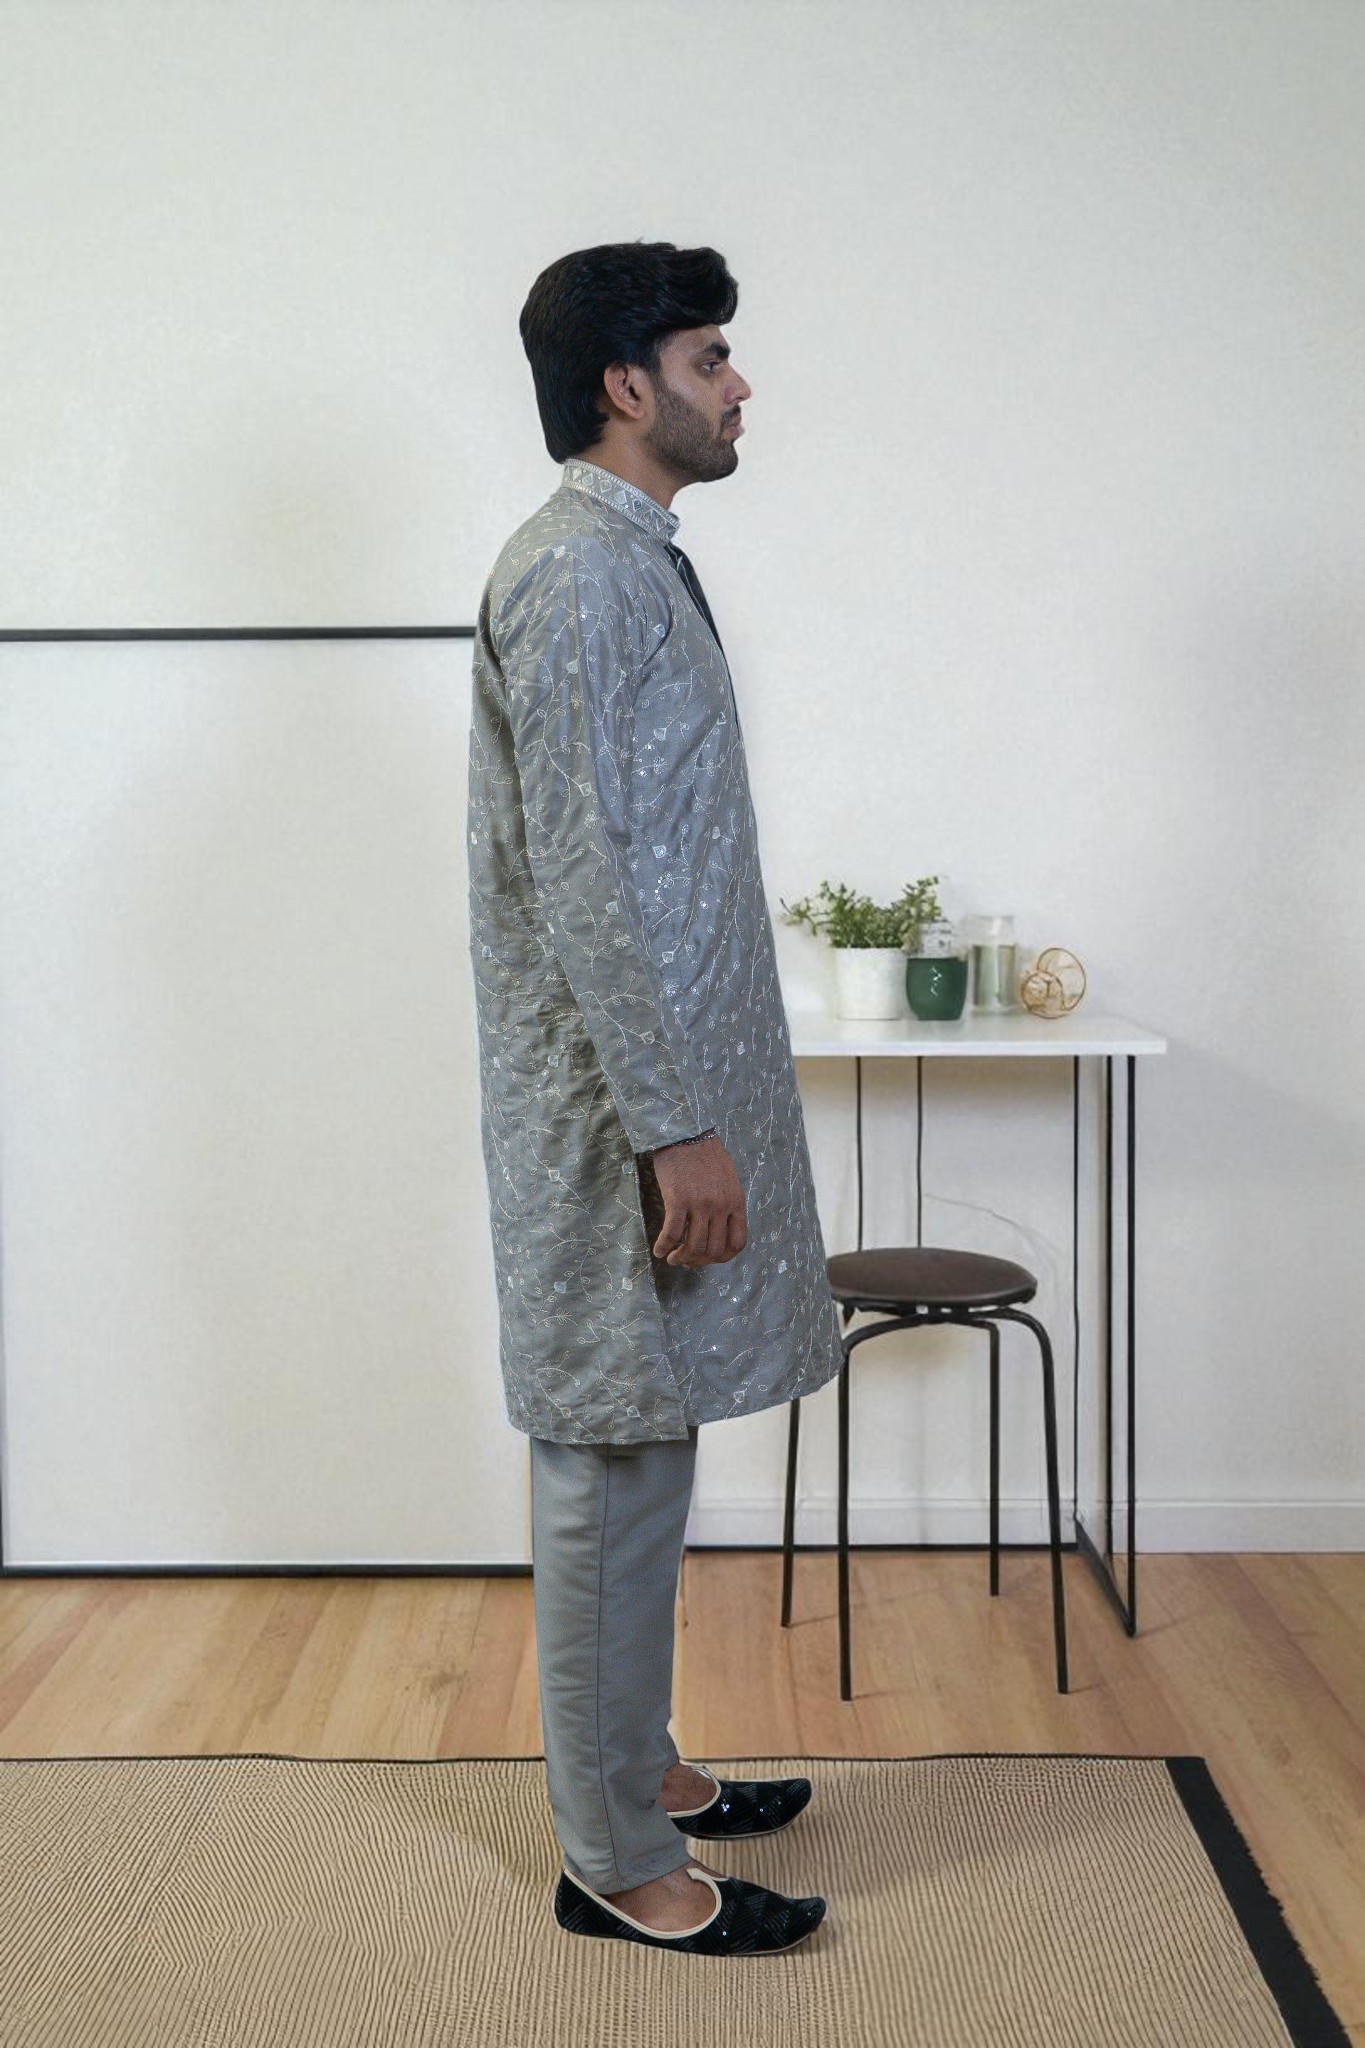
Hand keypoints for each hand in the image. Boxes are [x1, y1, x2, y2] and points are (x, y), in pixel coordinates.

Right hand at [649, 1133, 747, 1267]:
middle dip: (699, 1261)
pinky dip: (664, 1246)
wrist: (685, 1133)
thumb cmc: (704, 1154)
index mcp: (736, 1202)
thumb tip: (718, 1230)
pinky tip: (658, 1250)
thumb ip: (727, 1204)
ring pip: (694, 1246)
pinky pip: (672, 1233)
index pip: (737, 1243)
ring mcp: (700, 1204)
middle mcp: (721, 1206)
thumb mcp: (728, 1180)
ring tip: (672, 1258)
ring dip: (682, 1258)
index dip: (723, 1257)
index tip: (709, 1258)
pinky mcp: (678, 1200)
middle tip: (686, 1261)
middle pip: (714, 1250)